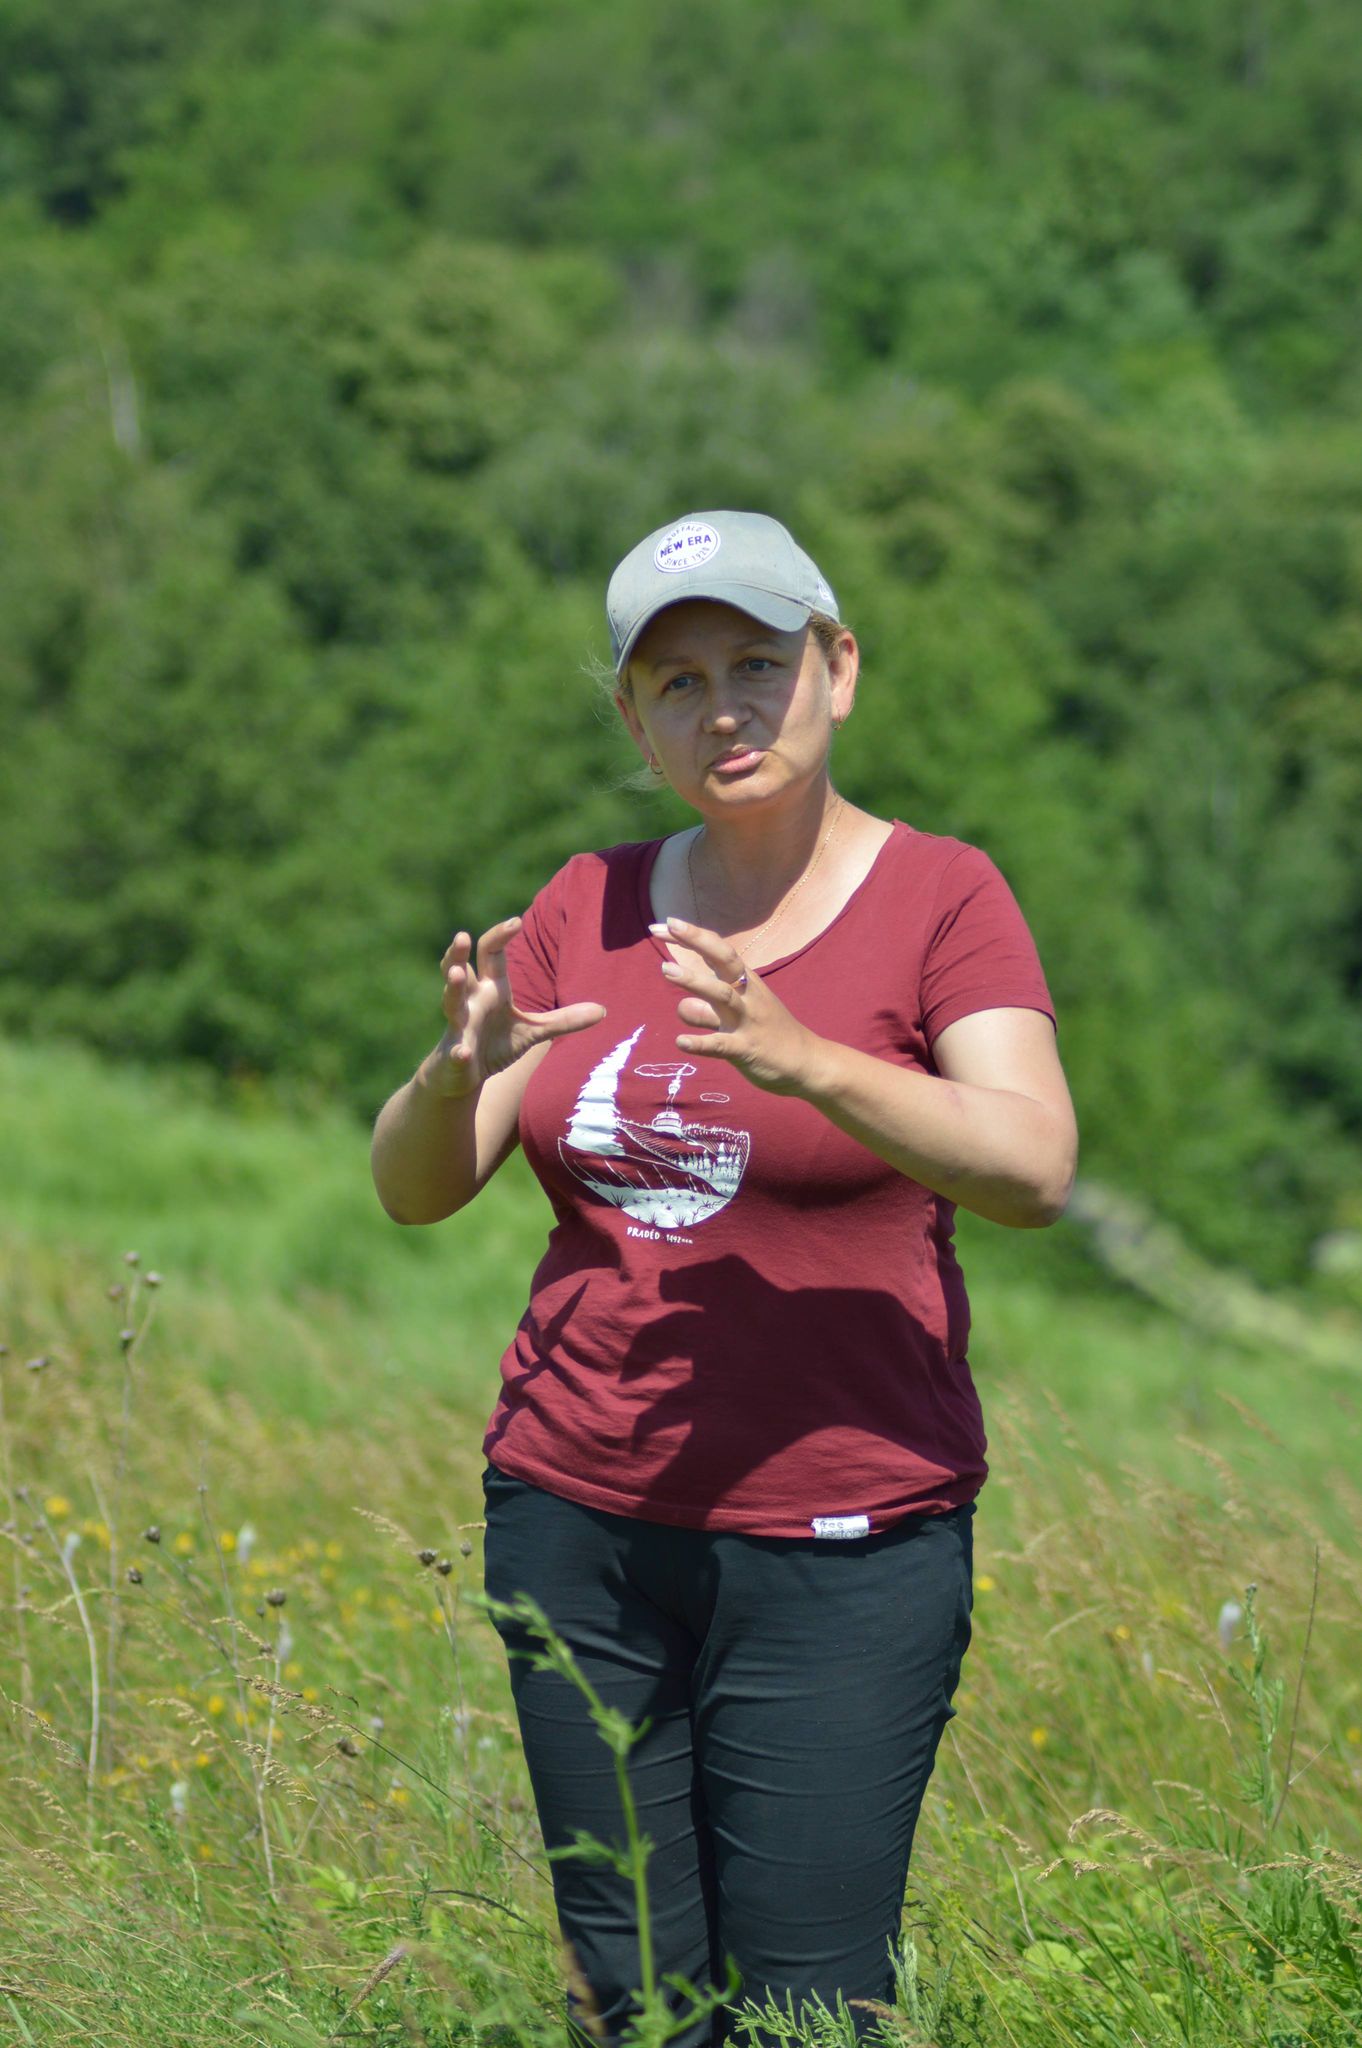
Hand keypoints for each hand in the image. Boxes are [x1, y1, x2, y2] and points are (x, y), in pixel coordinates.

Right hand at [430, 918, 604, 1097]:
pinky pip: (455, 1052)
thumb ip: (564, 1019)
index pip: (490, 954)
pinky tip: (462, 1053)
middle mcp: (472, 1001)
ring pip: (451, 1002)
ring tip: (456, 975)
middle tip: (462, 936)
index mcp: (491, 989)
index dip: (500, 936)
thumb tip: (603, 1010)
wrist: (463, 1075)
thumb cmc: (496, 1044)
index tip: (516, 922)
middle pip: (460, 970)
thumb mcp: (534, 1030)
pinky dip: (458, 1052)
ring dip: (453, 988)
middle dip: (458, 954)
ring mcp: (459, 1027)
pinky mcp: (454, 1055)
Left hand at [654, 917, 821, 1096]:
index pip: (719, 950)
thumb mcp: (741, 1011)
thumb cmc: (769, 1032)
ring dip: (694, 981)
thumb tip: (681, 1001)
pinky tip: (680, 1042)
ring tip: (666, 969)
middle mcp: (748, 995)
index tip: (664, 924)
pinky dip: (701, 1043)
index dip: (693, 935)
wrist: (807, 1061)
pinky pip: (721, 1044)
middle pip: (724, 960)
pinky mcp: (747, 1049)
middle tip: (668, 927)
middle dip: (697, 941)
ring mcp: (747, 1021)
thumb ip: (709, 1005)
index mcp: (747, 982)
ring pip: (721, 995)